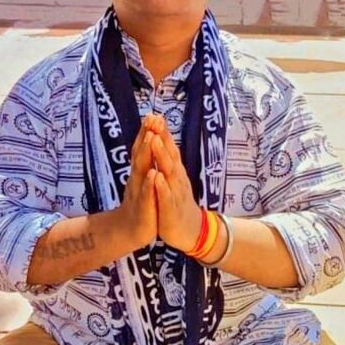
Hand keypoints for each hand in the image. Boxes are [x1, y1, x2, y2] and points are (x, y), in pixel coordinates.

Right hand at [117, 119, 157, 248]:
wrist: (129, 230)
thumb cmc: (140, 203)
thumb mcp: (142, 179)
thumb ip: (143, 161)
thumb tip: (146, 141)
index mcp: (139, 172)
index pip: (142, 148)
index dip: (146, 132)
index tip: (152, 114)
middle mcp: (137, 179)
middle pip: (141, 154)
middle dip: (146, 136)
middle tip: (151, 119)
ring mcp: (139, 192)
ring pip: (143, 170)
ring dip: (146, 154)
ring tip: (151, 138)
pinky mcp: (144, 208)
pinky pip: (148, 194)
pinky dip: (150, 184)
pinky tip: (154, 174)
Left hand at [145, 114, 202, 251]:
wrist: (190, 230)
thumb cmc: (177, 202)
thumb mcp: (172, 179)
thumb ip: (167, 161)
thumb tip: (161, 140)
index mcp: (174, 171)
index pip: (168, 148)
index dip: (162, 132)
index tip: (153, 114)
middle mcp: (177, 178)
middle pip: (170, 154)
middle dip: (162, 137)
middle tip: (156, 120)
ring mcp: (175, 193)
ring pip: (168, 172)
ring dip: (161, 156)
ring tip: (154, 140)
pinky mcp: (171, 210)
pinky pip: (166, 196)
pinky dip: (162, 186)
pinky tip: (156, 177)